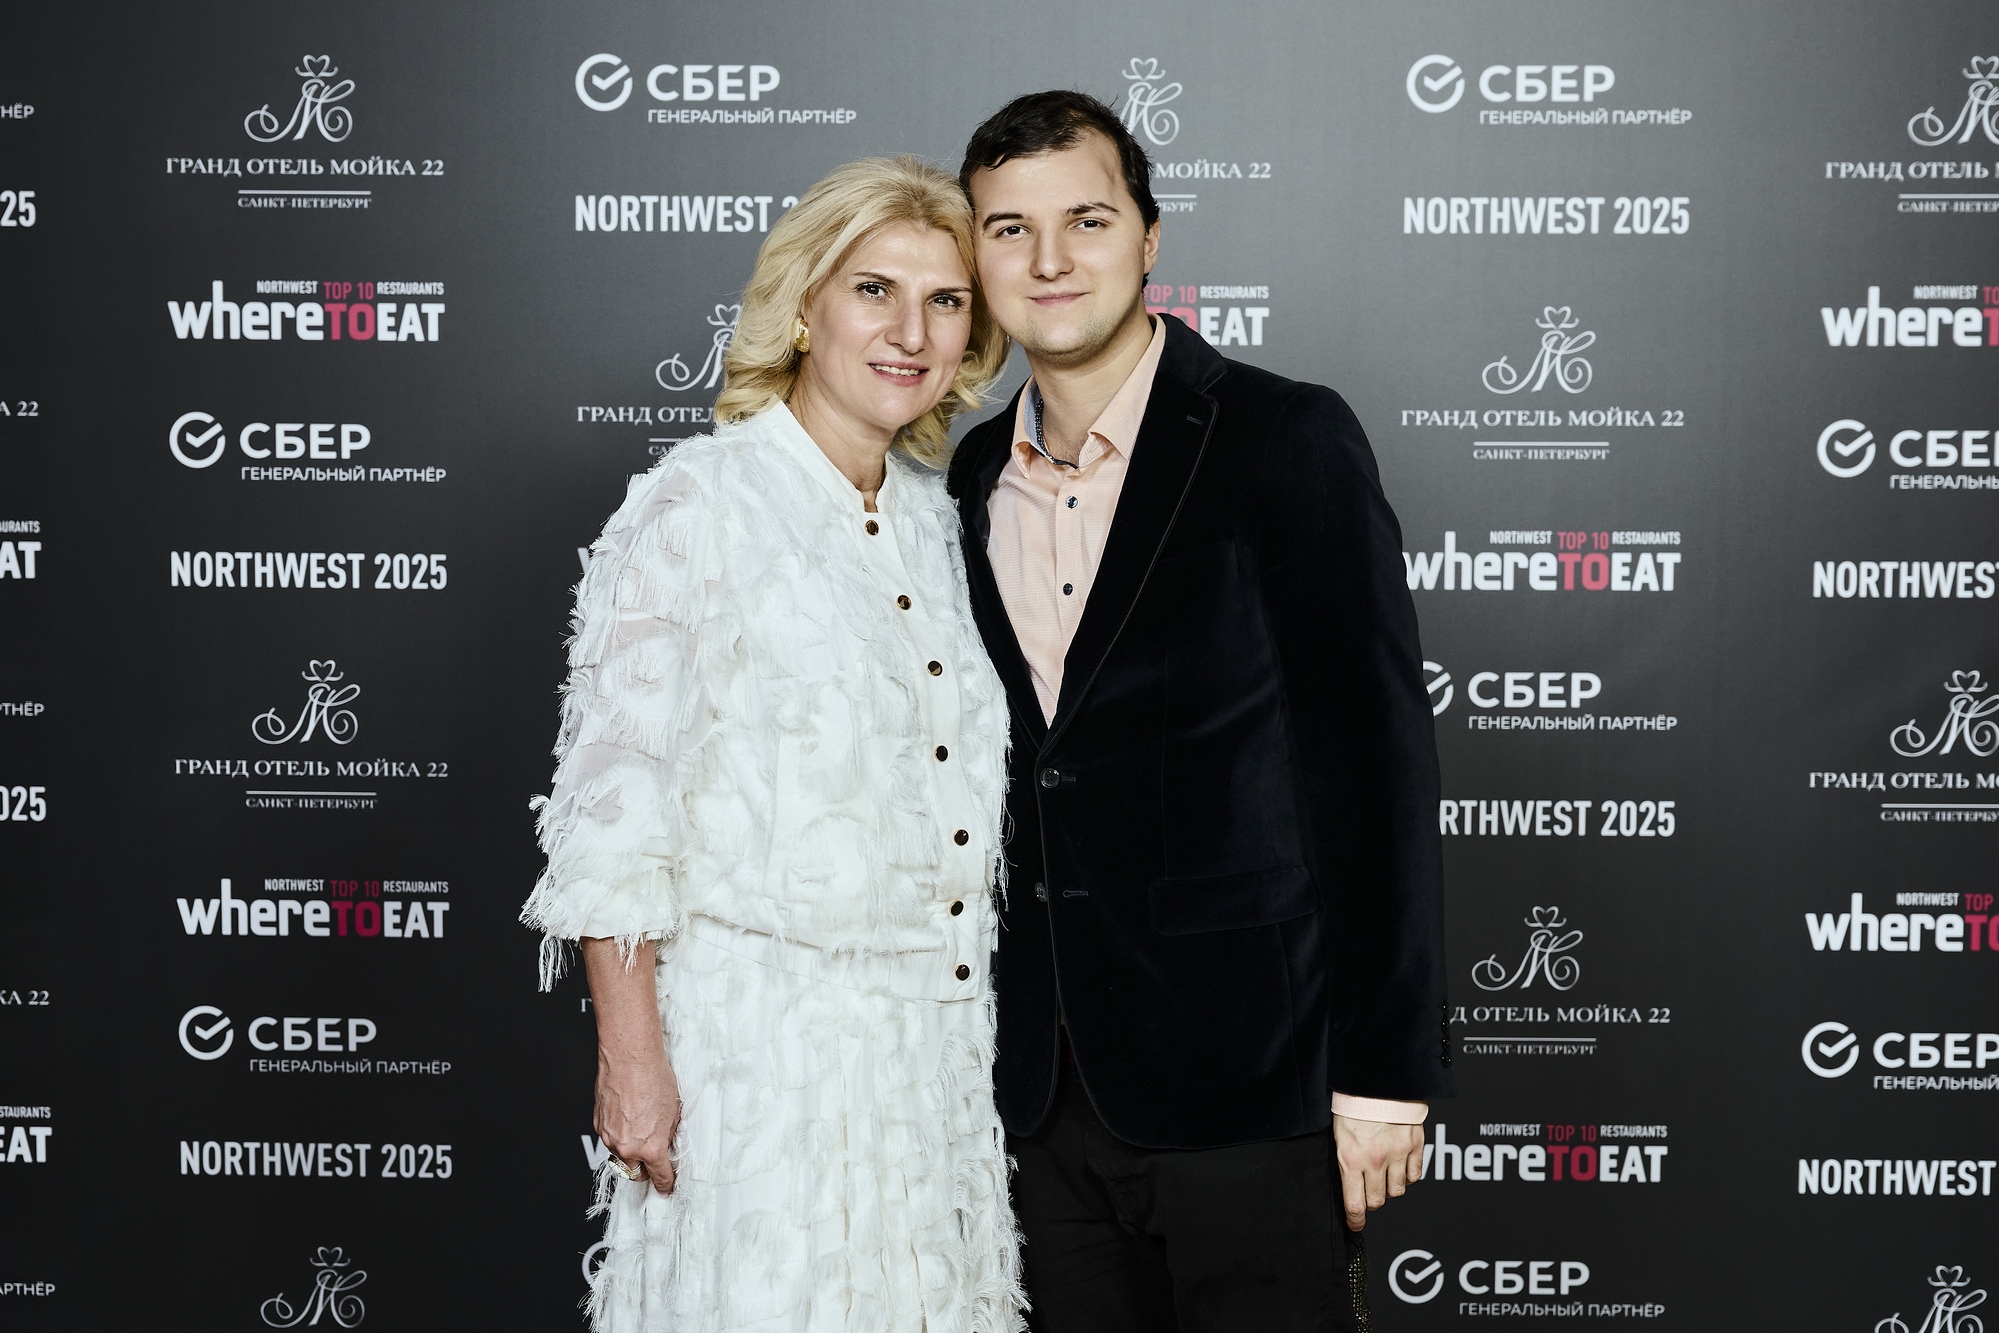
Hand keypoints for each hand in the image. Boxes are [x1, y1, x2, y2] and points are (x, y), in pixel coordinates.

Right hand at [594, 1048, 681, 1193]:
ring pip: (620, 1157)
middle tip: (654, 1158)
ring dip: (630, 1152)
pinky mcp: (598, 1124)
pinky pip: (609, 1139)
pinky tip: (627, 1117)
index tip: (668, 1187)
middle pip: (635, 1174)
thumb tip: (667, 1143)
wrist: (629, 1058)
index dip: (667, 1184)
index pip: (660, 1177)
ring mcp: (610, 1137)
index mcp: (651, 1147)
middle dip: (646, 1170)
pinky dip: (618, 1134)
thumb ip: (668, 1134)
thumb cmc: (653, 1077)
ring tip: (640, 1130)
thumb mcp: (674, 1111)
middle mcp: (627, 1147)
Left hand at [1333, 1115, 1424, 1230]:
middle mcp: (1375, 1160)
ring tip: (1383, 1174)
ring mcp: (1397, 1154)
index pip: (1354, 1203)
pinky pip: (1414, 1176)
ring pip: (1397, 1191)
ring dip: (1389, 1187)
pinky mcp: (1414, 1146)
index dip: (1355, 1220)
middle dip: (1371, 1201)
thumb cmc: (1353, 1104)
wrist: (1376, 1079)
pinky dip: (1407, 1176)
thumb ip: (1345, 1161)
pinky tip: (1399, 1166)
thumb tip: (1347, 1185)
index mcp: (1351, 1157)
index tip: (1354, 1225)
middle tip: (1367, 1191)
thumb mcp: (1339, 1134)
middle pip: (1377, 1201)